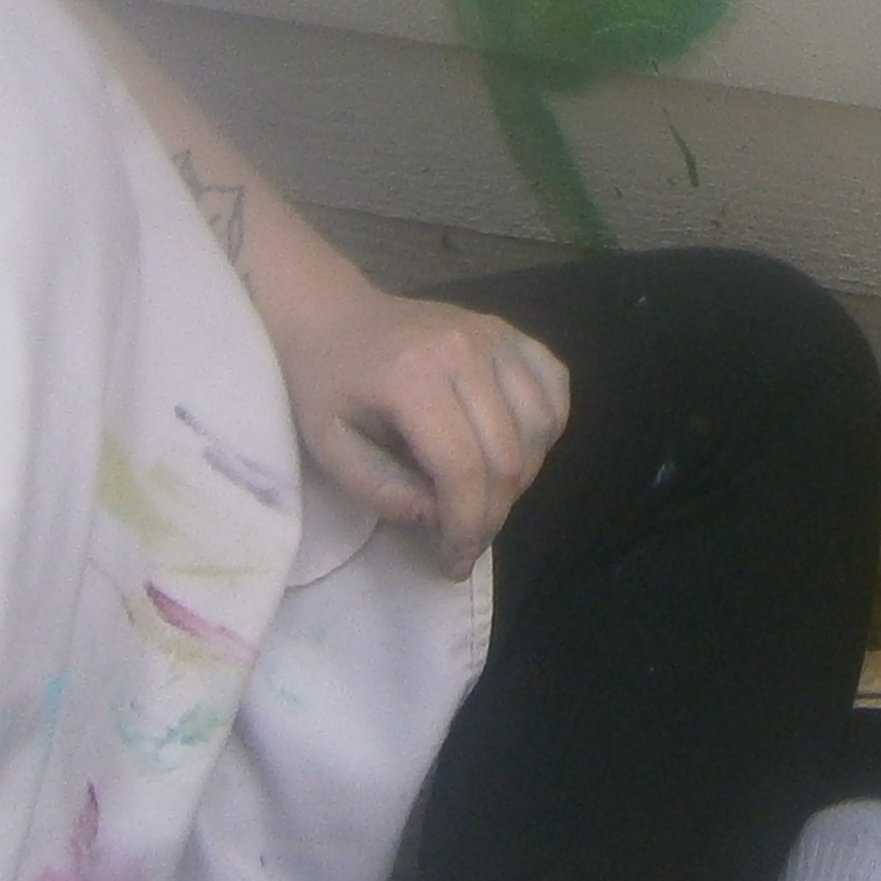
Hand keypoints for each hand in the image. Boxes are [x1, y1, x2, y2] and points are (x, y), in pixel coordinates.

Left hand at [265, 284, 569, 577]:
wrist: (334, 317)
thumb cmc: (325, 385)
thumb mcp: (331, 448)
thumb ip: (384, 491)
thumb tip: (442, 519)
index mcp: (413, 376)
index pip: (462, 468)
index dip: (466, 527)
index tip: (453, 563)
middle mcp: (465, 349)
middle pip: (507, 455)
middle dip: (492, 516)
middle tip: (466, 543)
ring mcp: (495, 335)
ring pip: (541, 425)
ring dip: (522, 478)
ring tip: (484, 497)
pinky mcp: (511, 332)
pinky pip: (555, 387)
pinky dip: (549, 429)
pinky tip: (515, 449)